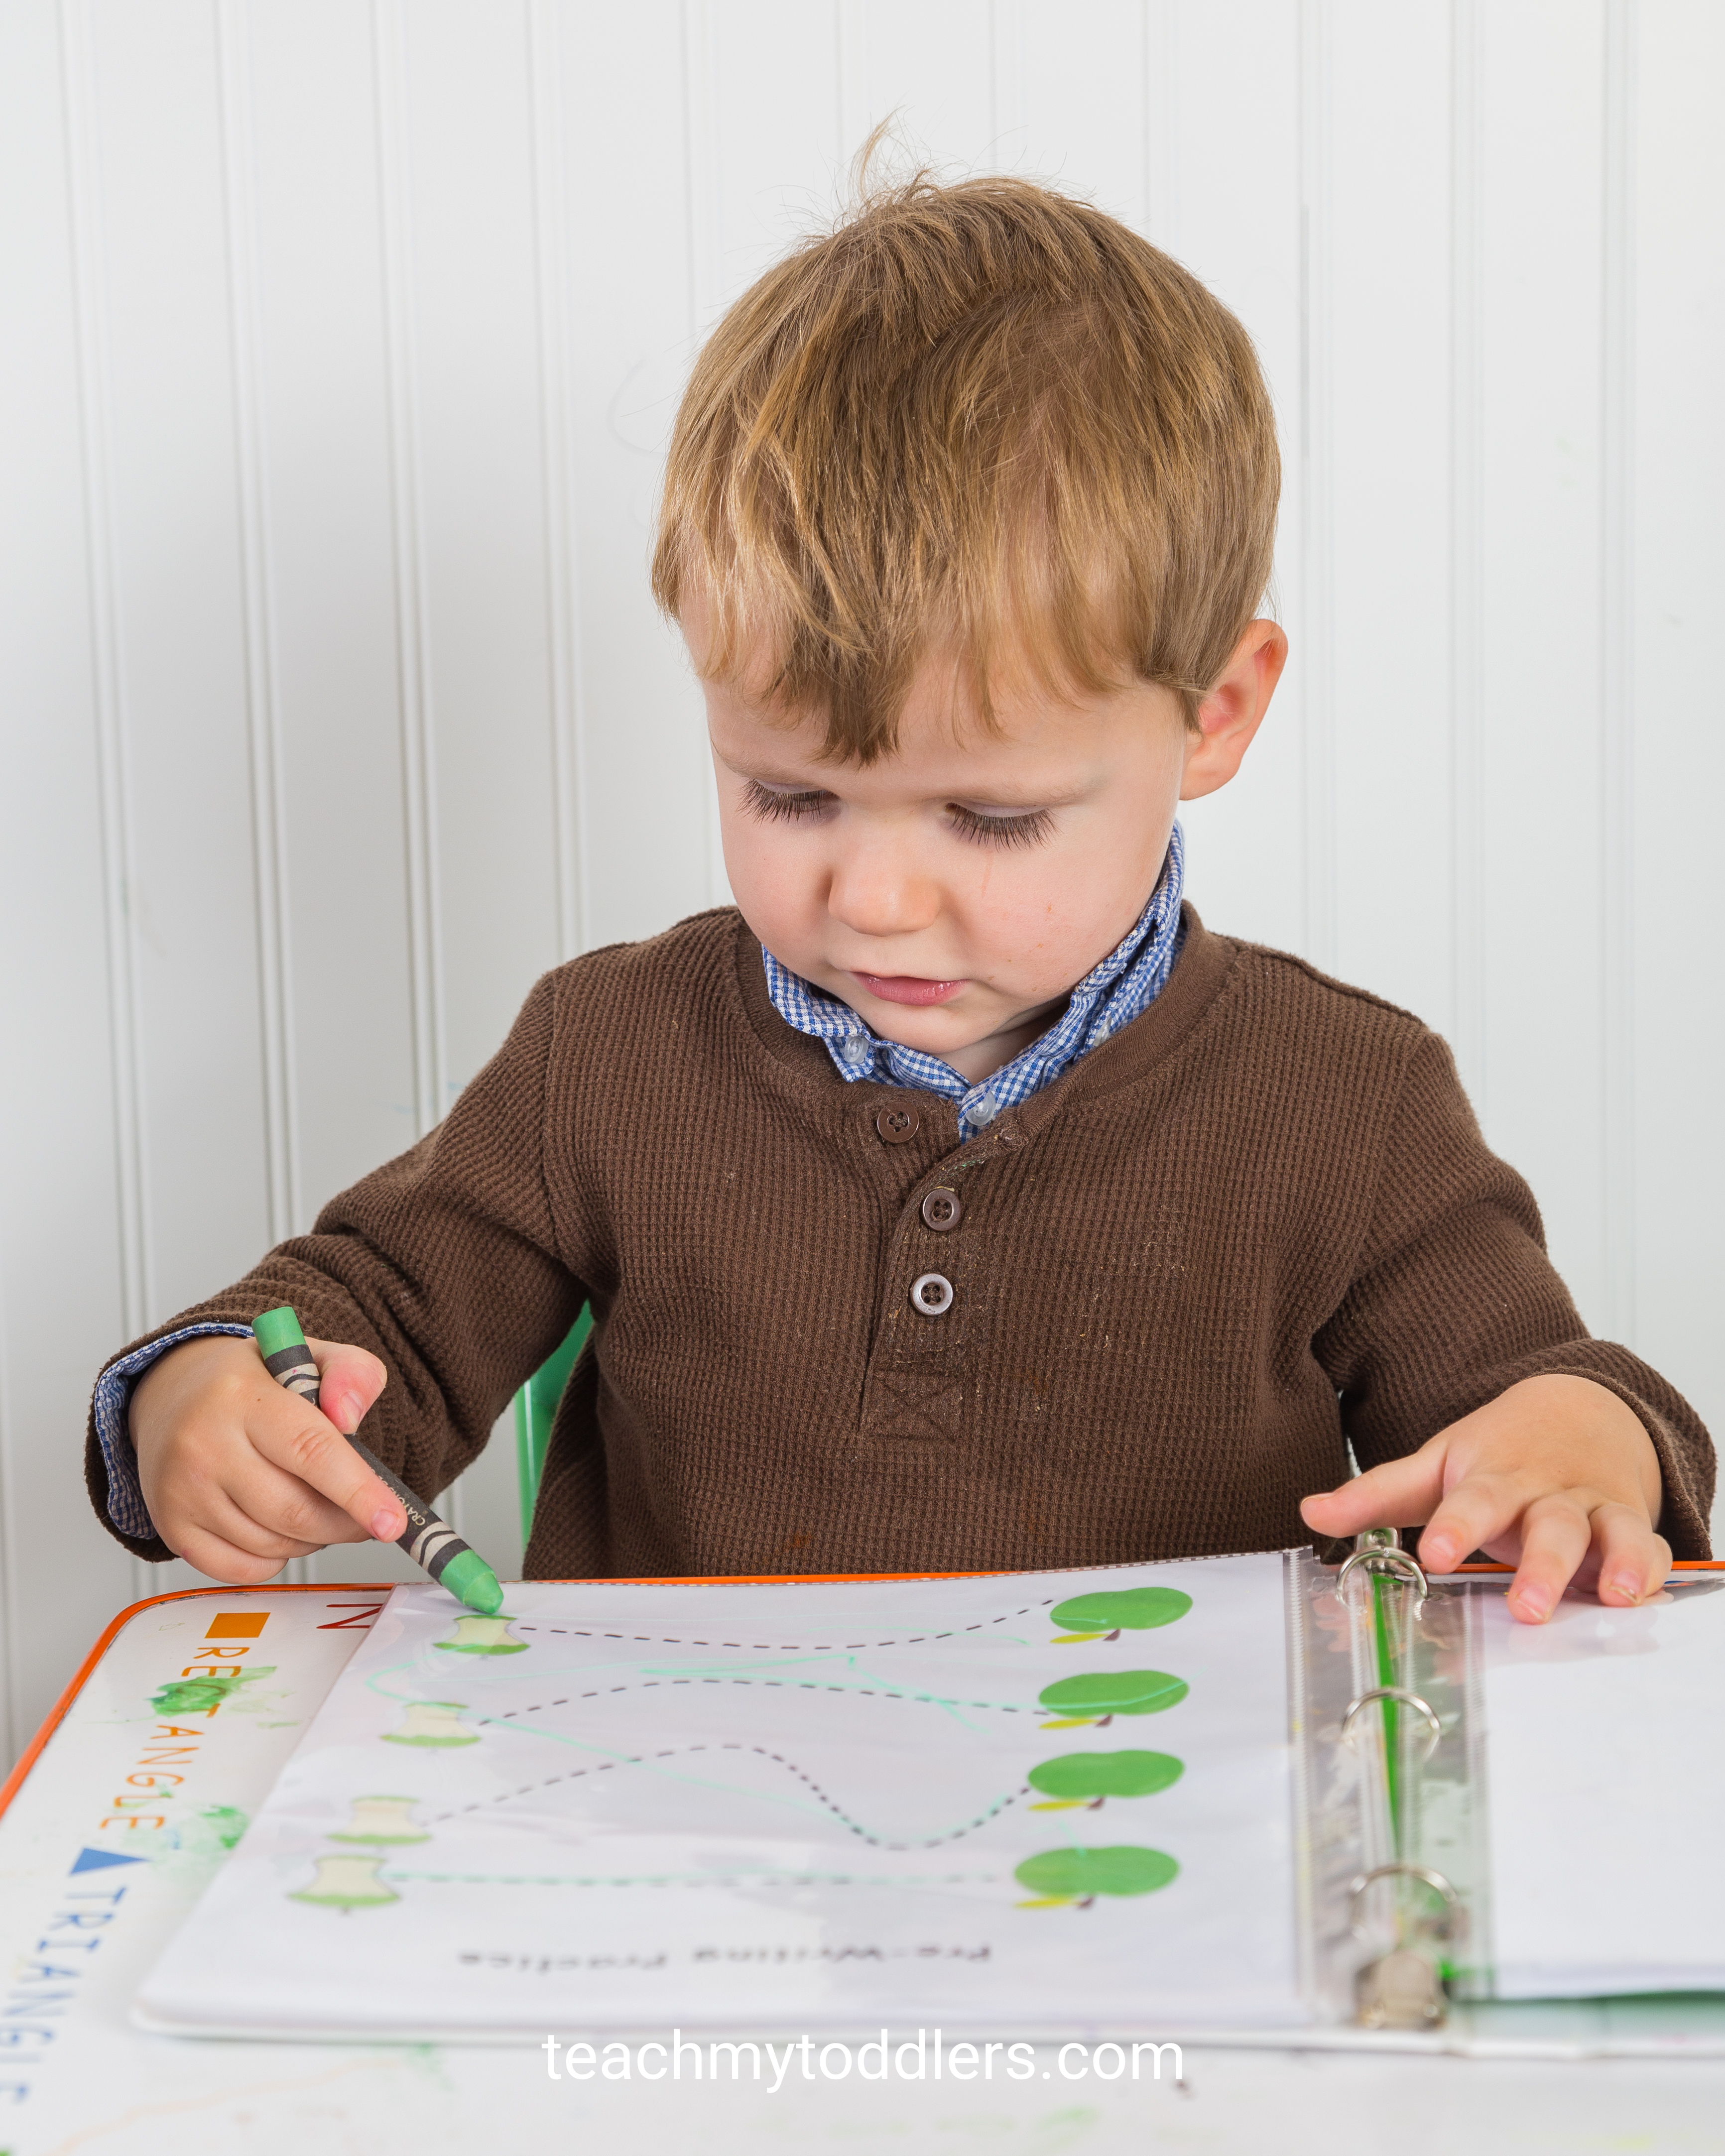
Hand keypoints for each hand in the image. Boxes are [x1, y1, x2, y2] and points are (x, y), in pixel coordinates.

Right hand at [129, 1333, 401, 1582]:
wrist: (172, 1394)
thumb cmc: (252, 1382)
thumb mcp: (309, 1356)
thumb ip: (351, 1373)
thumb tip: (351, 1416)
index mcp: (243, 1396)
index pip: (310, 1451)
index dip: (358, 1492)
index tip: (393, 1521)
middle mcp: (204, 1445)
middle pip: (295, 1511)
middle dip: (346, 1523)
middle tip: (369, 1515)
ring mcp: (183, 1491)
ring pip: (273, 1544)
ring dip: (313, 1538)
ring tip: (315, 1504)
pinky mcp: (172, 1527)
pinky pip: (243, 1569)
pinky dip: (276, 1558)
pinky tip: (279, 1526)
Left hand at [1300, 1374, 1667, 1624]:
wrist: (1581, 1410)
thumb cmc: (1500, 1452)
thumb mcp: (1437, 1464)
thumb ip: (1378, 1494)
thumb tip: (1310, 1512)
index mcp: (1493, 1479)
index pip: (1470, 1502)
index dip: (1453, 1529)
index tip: (1433, 1555)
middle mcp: (1546, 1494)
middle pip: (1546, 1526)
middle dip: (1539, 1566)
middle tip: (1525, 1605)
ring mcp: (1593, 1510)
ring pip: (1608, 1534)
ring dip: (1612, 1563)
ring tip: (1611, 1595)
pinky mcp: (1632, 1526)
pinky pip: (1650, 1547)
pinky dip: (1651, 1569)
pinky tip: (1644, 1596)